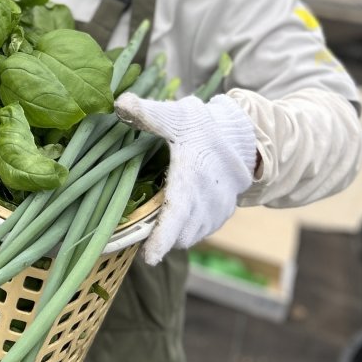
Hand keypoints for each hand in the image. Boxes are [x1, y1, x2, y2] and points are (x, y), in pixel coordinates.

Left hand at [114, 93, 257, 264]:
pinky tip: (176, 215)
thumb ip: (148, 113)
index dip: (161, 240)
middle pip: (179, 235)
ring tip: (157, 220)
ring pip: (190, 236)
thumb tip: (119, 104)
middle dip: (160, 238)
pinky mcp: (221, 215)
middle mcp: (205, 202)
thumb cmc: (204, 127)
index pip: (175, 219)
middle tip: (137, 229)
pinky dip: (186, 229)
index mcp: (190, 181)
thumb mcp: (176, 116)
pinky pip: (200, 231)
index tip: (149, 258)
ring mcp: (216, 212)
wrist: (242, 136)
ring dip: (174, 234)